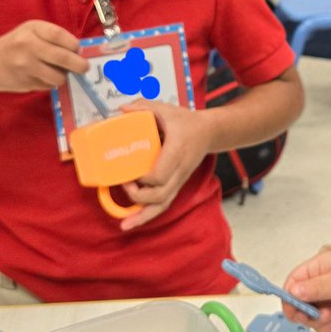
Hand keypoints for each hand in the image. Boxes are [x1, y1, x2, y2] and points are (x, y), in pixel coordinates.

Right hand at [0, 20, 86, 93]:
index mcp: (31, 29)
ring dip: (63, 76)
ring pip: (58, 76)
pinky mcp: (25, 82)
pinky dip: (50, 83)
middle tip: (84, 67)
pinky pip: (48, 85)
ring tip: (59, 72)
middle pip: (62, 57)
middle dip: (79, 64)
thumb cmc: (15, 45)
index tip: (79, 50)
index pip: (59, 35)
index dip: (73, 44)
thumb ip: (52, 38)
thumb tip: (79, 52)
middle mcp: (28, 46)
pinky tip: (42, 76)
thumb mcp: (30, 33)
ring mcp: (26, 66)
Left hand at [119, 101, 213, 229]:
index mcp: (176, 151)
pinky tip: (133, 222)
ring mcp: (179, 179)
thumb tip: (121, 110)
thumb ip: (144, 107)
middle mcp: (179, 170)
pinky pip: (163, 204)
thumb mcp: (166, 109)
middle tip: (124, 185)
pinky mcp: (176, 184)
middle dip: (138, 196)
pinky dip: (148, 215)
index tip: (128, 173)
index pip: (160, 174)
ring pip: (163, 204)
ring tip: (124, 224)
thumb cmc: (187, 122)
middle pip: (160, 194)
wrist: (209, 132)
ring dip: (143, 216)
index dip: (143, 179)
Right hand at [282, 247, 330, 331]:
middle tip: (315, 316)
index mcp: (317, 268)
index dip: (289, 297)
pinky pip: (323, 324)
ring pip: (310, 316)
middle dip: (304, 312)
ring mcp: (328, 298)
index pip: (293, 282)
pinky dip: (327, 326)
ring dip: (318, 321)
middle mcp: (319, 283)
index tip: (292, 310)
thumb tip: (292, 292)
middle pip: (298, 302)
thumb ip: (314, 289)